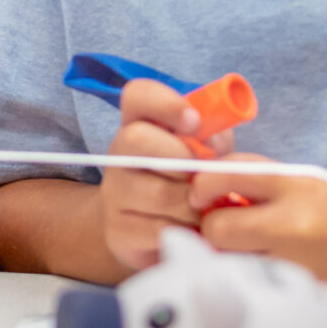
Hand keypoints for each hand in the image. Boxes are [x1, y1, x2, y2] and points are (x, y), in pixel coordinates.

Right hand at [99, 78, 221, 275]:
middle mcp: (118, 153)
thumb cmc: (186, 182)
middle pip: (136, 138)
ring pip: (157, 193)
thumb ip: (213, 138)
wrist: (152, 232)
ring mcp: (113, 192)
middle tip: (202, 176)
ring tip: (203, 208)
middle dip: (182, 159)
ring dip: (193, 203)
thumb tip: (213, 146)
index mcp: (139, 123)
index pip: (138, 95)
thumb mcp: (204, 151)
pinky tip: (191, 230)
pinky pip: (160, 229)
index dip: (166, 104)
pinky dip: (186, 231)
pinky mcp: (117, 231)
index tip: (195, 122)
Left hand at [197, 156, 326, 306]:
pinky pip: (247, 288)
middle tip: (226, 228)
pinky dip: (244, 280)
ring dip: (226, 257)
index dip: (202, 184)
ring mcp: (294, 266)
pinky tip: (260, 273)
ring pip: (227, 264)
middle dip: (213, 228)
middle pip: (217, 229)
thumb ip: (254, 179)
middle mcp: (294, 226)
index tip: (200, 192)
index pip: (228, 175)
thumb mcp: (303, 180)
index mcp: (296, 186)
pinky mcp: (295, 297)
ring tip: (245, 251)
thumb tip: (198, 184)